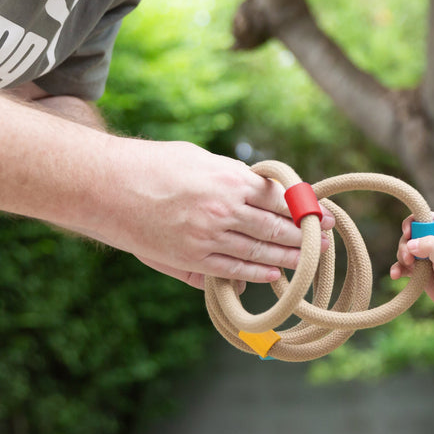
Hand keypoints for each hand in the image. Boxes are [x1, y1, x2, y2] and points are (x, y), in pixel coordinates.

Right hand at [93, 140, 329, 288]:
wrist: (107, 186)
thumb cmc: (152, 166)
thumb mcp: (198, 160)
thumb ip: (229, 178)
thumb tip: (255, 192)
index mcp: (230, 178)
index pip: (278, 197)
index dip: (304, 208)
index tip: (323, 214)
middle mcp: (225, 208)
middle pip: (276, 227)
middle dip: (306, 235)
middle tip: (327, 241)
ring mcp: (209, 236)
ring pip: (260, 251)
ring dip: (288, 257)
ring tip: (308, 260)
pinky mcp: (191, 257)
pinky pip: (232, 269)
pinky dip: (256, 273)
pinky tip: (273, 274)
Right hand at [389, 213, 433, 315]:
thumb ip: (430, 246)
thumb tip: (409, 243)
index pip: (426, 217)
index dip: (413, 222)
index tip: (408, 233)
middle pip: (412, 234)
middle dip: (406, 244)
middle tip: (409, 258)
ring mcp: (429, 257)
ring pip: (407, 250)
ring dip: (402, 257)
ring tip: (407, 267)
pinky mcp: (422, 272)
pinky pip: (405, 267)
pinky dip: (399, 269)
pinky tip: (396, 275)